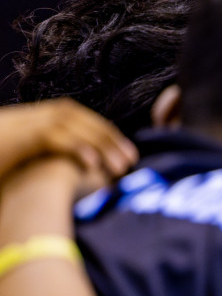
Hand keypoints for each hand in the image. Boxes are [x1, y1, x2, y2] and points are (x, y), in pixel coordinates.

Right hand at [0, 101, 135, 183]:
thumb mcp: (18, 168)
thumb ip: (42, 166)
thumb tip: (73, 180)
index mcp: (26, 123)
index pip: (70, 118)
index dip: (99, 132)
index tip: (122, 152)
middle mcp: (23, 118)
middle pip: (74, 115)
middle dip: (106, 135)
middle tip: (132, 158)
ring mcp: (17, 125)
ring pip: (68, 122)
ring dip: (99, 141)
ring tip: (121, 164)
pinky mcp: (13, 138)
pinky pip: (50, 136)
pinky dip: (75, 146)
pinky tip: (93, 165)